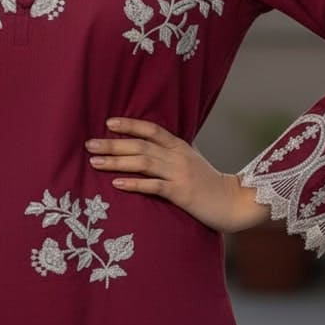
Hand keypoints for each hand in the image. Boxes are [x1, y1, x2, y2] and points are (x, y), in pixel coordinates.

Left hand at [84, 116, 258, 233]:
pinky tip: (117, 184)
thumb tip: (153, 140)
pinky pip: (154, 186)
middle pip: (141, 145)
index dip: (130, 124)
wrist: (234, 201)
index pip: (151, 129)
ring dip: (117, 162)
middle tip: (90, 144)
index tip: (109, 123)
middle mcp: (178, 156)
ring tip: (95, 162)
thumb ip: (174, 149)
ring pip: (143, 162)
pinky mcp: (181, 193)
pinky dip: (134, 184)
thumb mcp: (192, 159)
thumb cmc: (209, 181)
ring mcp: (179, 174)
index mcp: (180, 146)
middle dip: (113, 144)